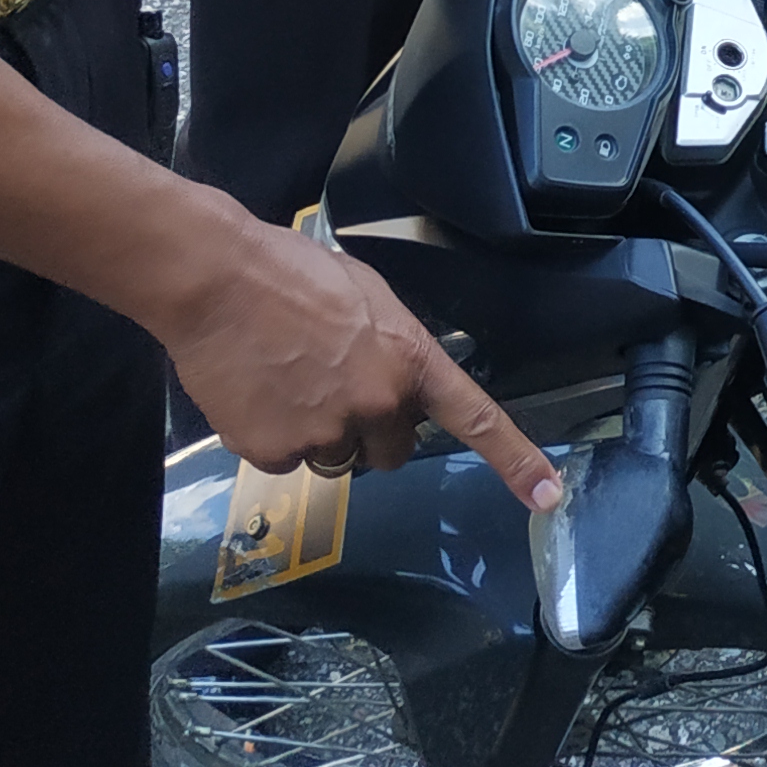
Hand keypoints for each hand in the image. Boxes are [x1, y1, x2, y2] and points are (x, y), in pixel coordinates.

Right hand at [160, 203, 564, 502]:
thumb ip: (391, 348)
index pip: (475, 417)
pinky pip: (283, 461)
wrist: (217, 278)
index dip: (516, 461)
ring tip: (285, 380)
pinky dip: (271, 437)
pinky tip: (255, 393)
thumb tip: (391, 379)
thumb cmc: (289, 271)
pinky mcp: (274, 453)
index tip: (549, 496)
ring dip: (318, 434)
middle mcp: (377, 403)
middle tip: (331, 386)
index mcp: (409, 358)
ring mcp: (325, 432)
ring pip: (335, 460)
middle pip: (390, 452)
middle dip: (369, 432)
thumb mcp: (367, 298)